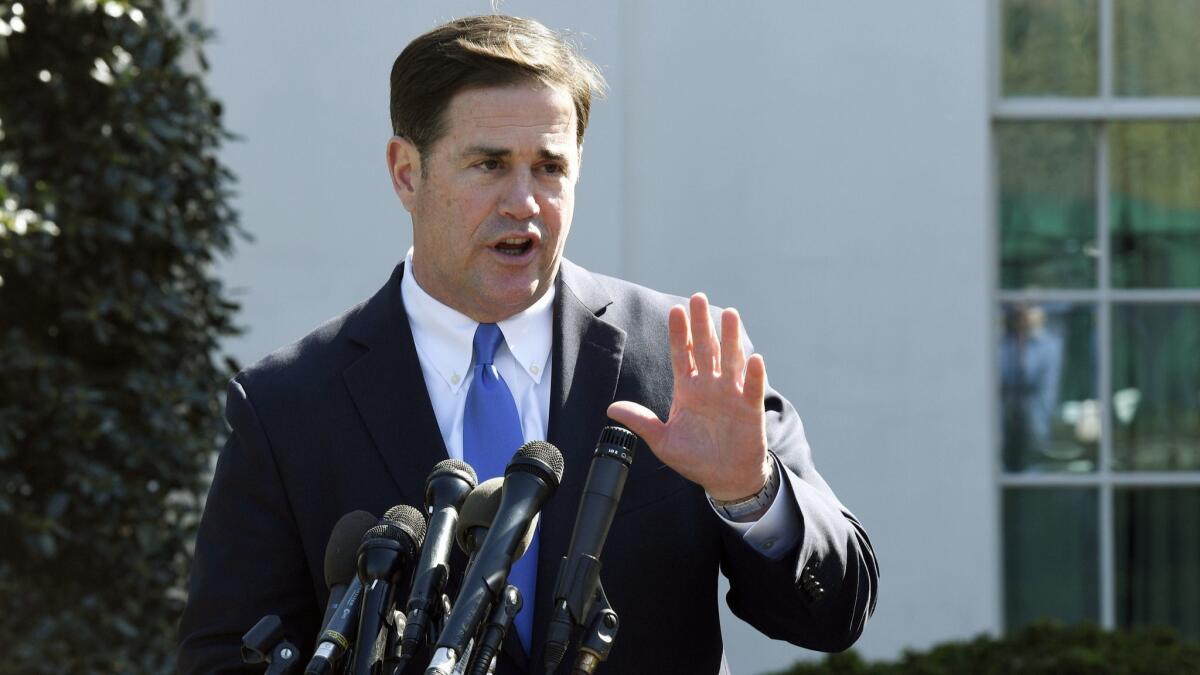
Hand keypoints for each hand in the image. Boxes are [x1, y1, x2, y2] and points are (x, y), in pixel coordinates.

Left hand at [607, 293, 771, 500]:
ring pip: (731, 360)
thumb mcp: (662, 441)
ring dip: (731, 338)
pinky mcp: (750, 409)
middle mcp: (710, 386)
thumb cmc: (694, 458)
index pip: (682, 354)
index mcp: (688, 389)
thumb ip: (641, 421)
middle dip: (703, 324)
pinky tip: (754, 358)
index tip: (675, 310)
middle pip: (706, 348)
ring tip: (730, 314)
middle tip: (699, 298)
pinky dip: (754, 374)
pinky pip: (752, 388)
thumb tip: (611, 408)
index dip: (679, 333)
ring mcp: (731, 395)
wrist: (724, 478)